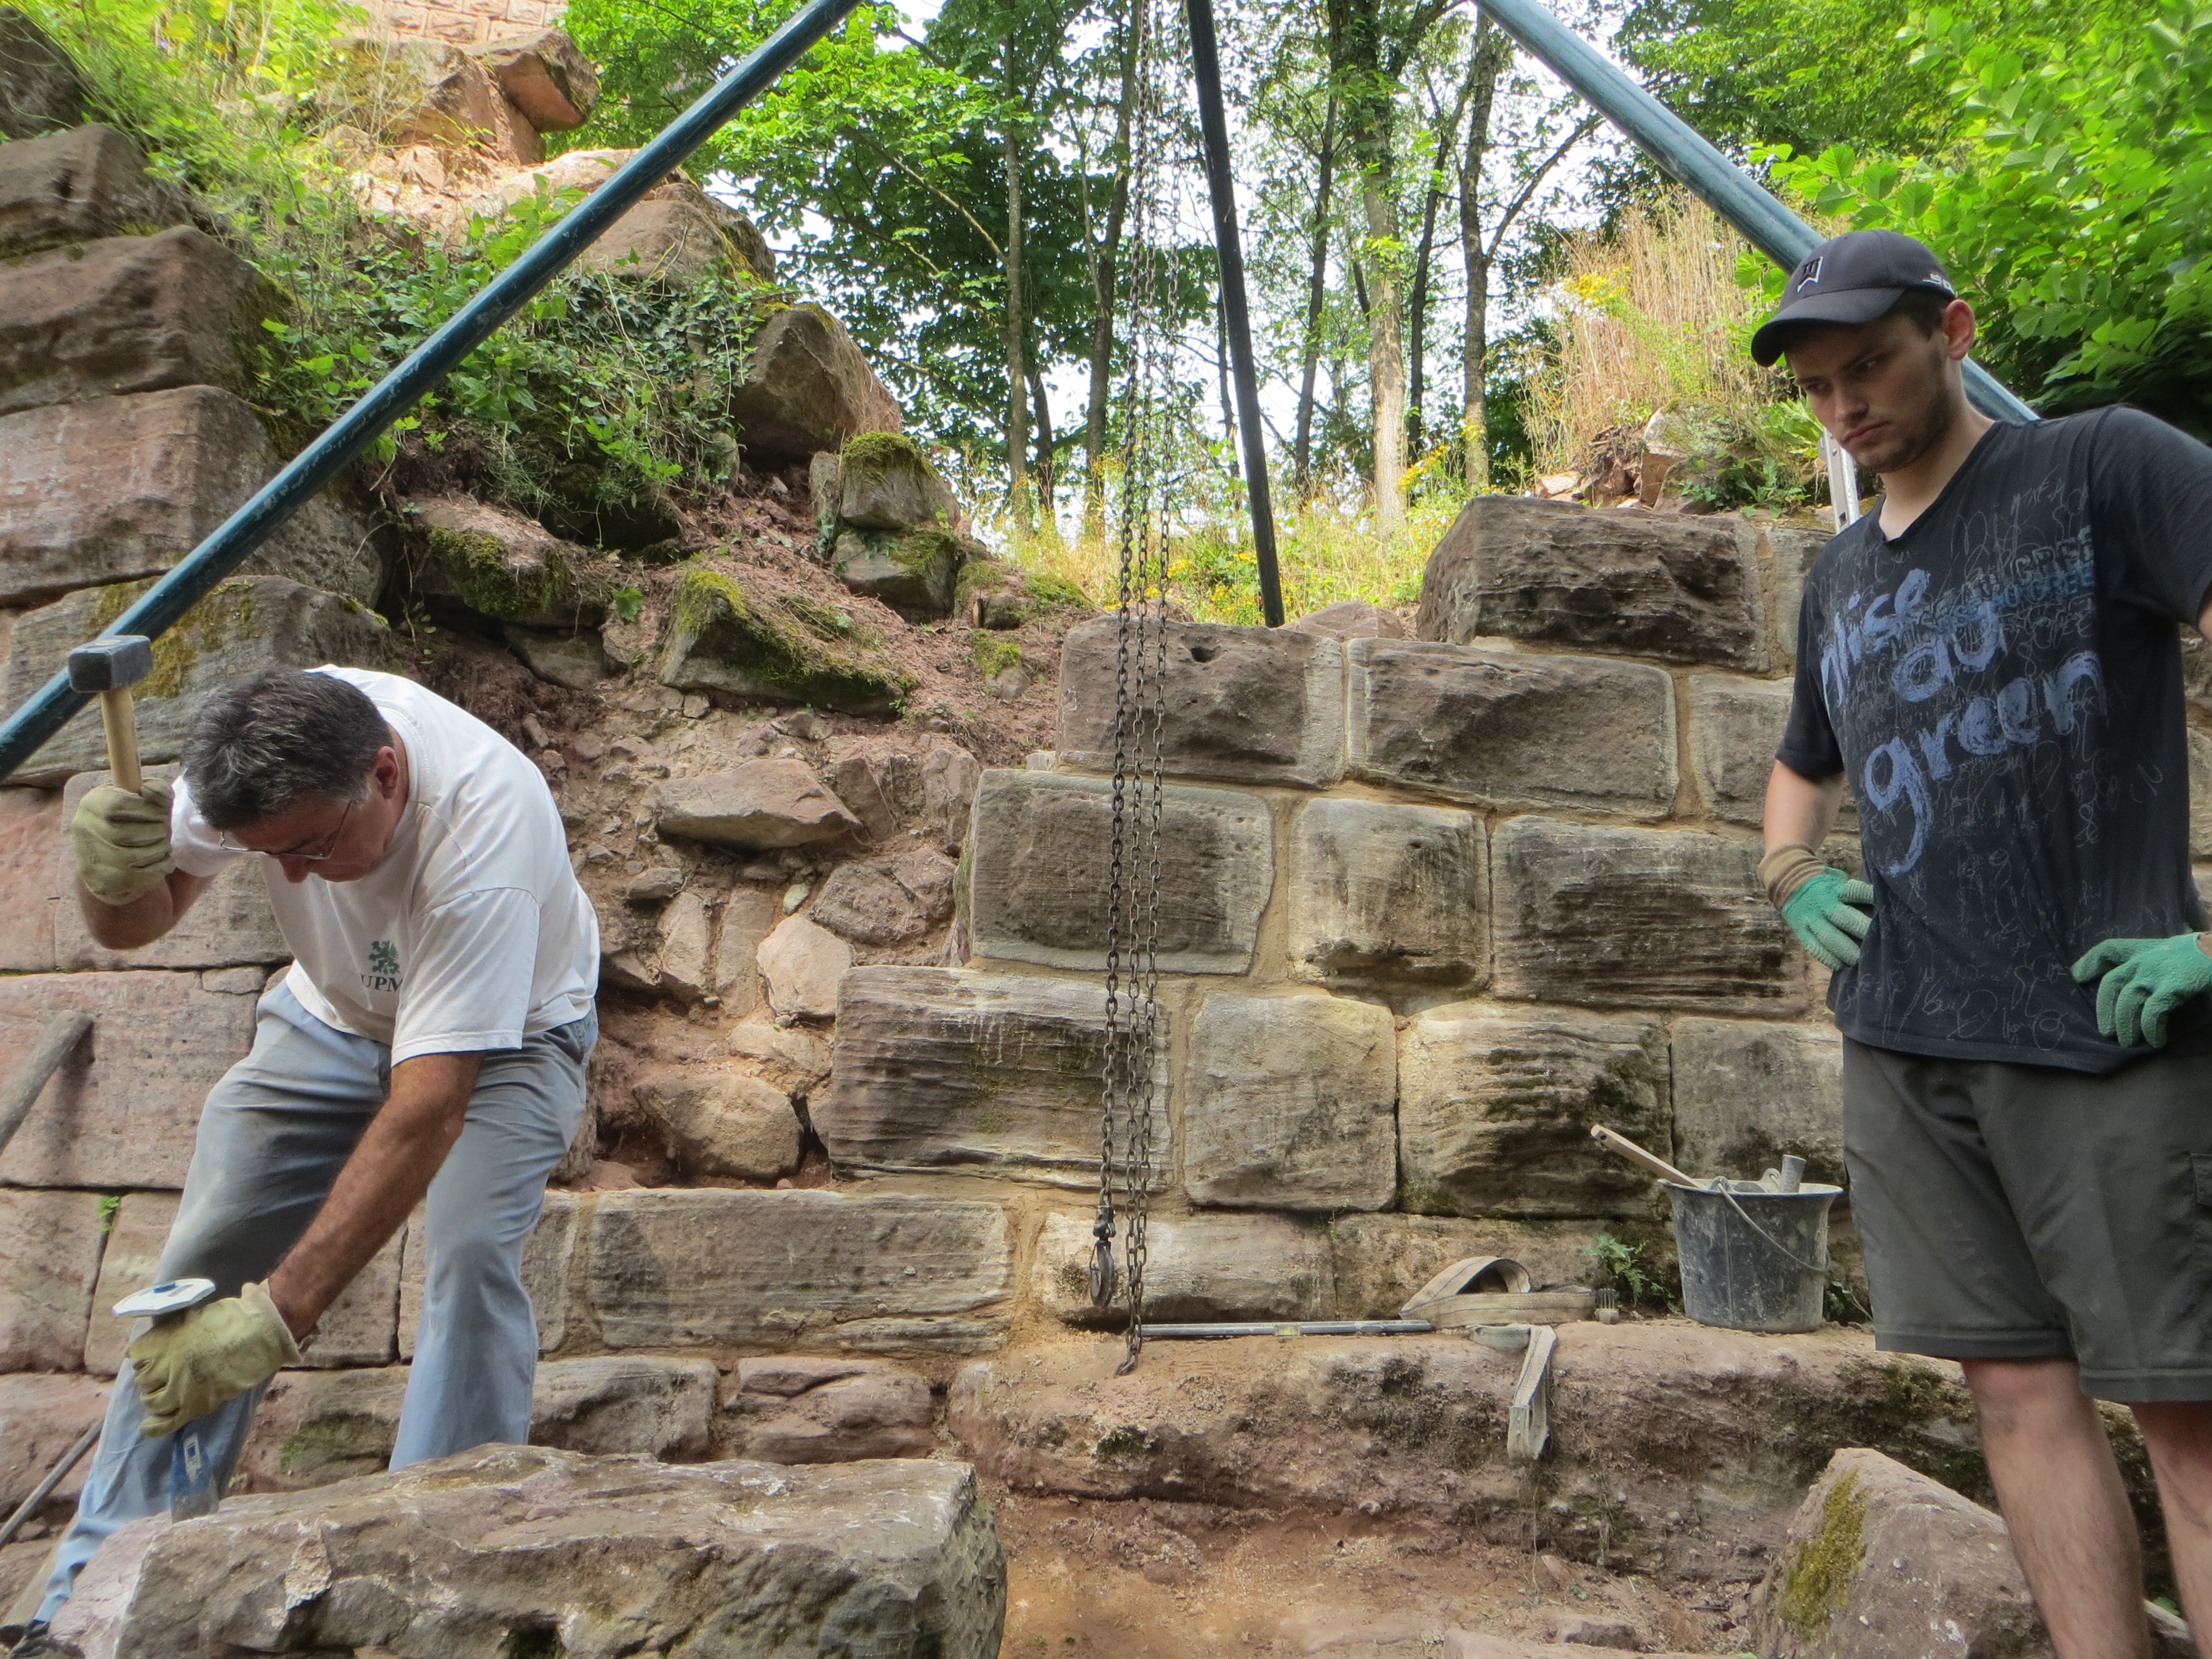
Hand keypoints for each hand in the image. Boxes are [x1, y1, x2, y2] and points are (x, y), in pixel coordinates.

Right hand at [70, 781, 173, 906]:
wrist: (112, 855)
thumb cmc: (133, 820)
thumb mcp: (143, 798)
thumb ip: (156, 790)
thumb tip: (163, 794)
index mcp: (92, 803)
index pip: (119, 804)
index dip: (148, 809)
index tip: (160, 812)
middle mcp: (83, 829)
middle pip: (127, 833)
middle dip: (157, 832)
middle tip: (163, 831)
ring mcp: (89, 858)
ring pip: (132, 858)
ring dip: (159, 850)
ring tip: (164, 846)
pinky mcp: (101, 881)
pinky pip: (137, 877)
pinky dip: (160, 868)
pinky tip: (164, 861)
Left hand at [128, 1281, 300, 1437]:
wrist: (261, 1336)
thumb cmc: (241, 1317)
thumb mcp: (214, 1307)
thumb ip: (201, 1312)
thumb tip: (234, 1293)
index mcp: (167, 1340)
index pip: (136, 1354)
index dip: (141, 1357)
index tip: (147, 1357)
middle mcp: (167, 1365)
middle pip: (143, 1380)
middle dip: (150, 1380)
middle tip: (162, 1377)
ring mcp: (180, 1387)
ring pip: (152, 1402)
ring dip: (154, 1400)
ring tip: (163, 1397)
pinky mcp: (195, 1405)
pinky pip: (168, 1422)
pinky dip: (156, 1428)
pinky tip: (147, 1429)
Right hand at [1781, 867, 1875, 969]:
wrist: (1787, 880)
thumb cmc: (1824, 883)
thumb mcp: (1838, 880)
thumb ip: (1854, 893)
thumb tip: (1881, 906)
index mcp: (1835, 888)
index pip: (1856, 892)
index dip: (1872, 899)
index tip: (1887, 908)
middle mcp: (1823, 903)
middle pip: (1844, 918)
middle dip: (1862, 931)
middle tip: (1880, 943)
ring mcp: (1811, 919)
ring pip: (1829, 938)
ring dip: (1846, 951)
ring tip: (1860, 961)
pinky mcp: (1801, 931)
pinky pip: (1814, 947)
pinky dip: (1827, 958)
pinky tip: (1840, 965)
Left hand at [2071, 933, 2211, 1047]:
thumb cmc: (2205, 958)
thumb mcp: (2176, 954)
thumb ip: (2156, 965)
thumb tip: (2138, 990)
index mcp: (2147, 949)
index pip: (2110, 949)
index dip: (2090, 961)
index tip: (2077, 975)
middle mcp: (2147, 959)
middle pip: (2112, 983)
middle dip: (2105, 1009)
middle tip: (2107, 1031)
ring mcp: (2159, 973)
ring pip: (2128, 1002)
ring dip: (2126, 1026)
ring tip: (2129, 1042)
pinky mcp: (2173, 988)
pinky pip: (2151, 1013)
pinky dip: (2150, 1030)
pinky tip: (2155, 1040)